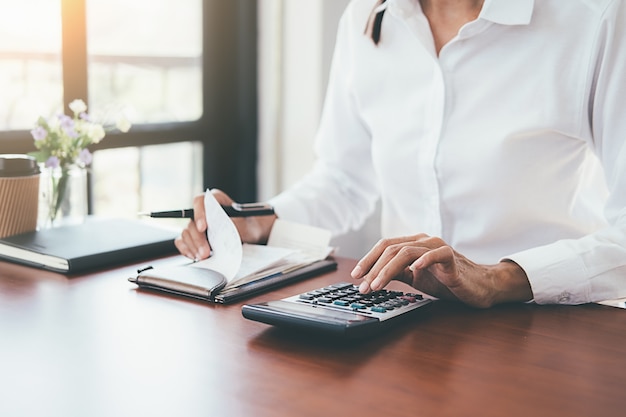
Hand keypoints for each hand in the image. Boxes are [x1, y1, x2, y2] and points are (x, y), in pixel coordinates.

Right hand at [174, 189, 276, 260]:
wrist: (250, 233)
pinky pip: (183, 241)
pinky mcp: (193, 236)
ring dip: (193, 246)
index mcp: (215, 200)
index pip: (200, 201)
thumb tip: (220, 232)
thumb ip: (231, 225)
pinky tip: (195, 256)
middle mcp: (203, 210)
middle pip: (192, 221)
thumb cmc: (247, 225)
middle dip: (198, 238)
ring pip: (187, 233)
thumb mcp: (244, 224)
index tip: (203, 227)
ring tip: (203, 257)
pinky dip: (187, 249)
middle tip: (205, 252)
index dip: (199, 214)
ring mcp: (196, 223)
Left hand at [350, 234, 532, 307]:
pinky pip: (436, 255)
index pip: (384, 246)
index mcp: (413, 244)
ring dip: (387, 269)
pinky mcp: (451, 257)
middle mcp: (423, 241)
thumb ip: (398, 274)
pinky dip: (423, 261)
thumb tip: (372, 278)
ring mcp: (437, 247)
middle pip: (391, 249)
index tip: (355, 276)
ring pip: (406, 252)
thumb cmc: (447, 281)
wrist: (478, 287)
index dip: (368, 260)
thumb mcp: (416, 278)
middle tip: (363, 286)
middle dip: (373, 268)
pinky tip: (414, 271)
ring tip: (376, 285)